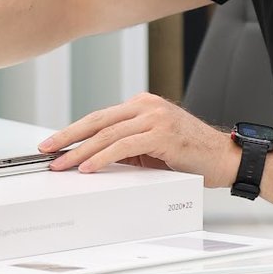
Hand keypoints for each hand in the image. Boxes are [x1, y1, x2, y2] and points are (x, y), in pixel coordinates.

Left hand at [42, 94, 238, 186]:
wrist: (227, 158)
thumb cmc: (191, 155)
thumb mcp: (152, 148)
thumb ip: (126, 148)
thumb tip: (93, 159)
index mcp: (142, 105)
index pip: (99, 117)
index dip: (73, 131)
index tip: (52, 144)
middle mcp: (146, 106)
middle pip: (97, 121)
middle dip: (68, 138)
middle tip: (46, 151)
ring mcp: (155, 117)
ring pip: (107, 134)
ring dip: (80, 152)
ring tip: (62, 165)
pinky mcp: (162, 134)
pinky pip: (124, 146)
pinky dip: (102, 157)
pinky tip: (88, 167)